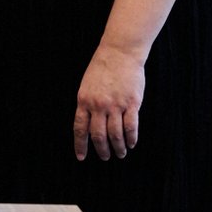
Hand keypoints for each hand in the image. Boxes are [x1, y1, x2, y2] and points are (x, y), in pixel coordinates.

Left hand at [73, 44, 144, 160]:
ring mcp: (115, 105)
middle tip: (105, 157)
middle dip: (102, 150)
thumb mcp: (87, 86)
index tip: (81, 157)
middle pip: (98, 135)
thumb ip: (87, 105)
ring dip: (118, 147)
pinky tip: (131, 144)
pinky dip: (131, 138)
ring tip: (120, 153)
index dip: (81, 145)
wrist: (119, 53)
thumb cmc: (102, 69)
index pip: (80, 128)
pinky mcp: (131, 104)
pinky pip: (131, 127)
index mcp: (84, 100)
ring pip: (115, 134)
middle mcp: (98, 105)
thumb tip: (89, 124)